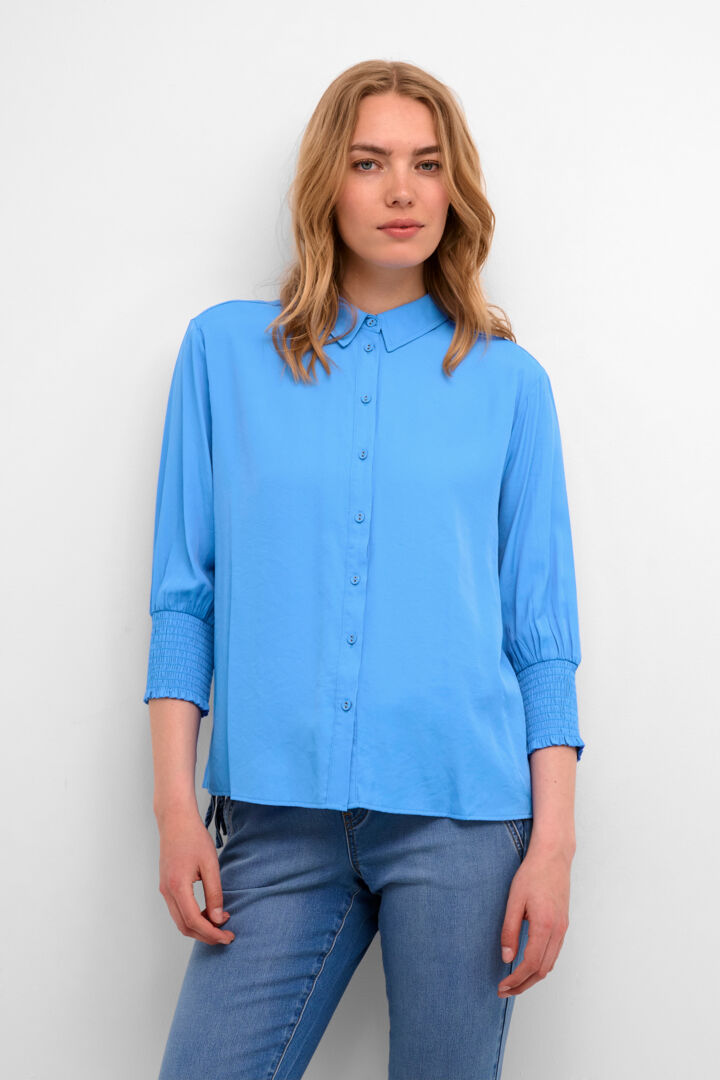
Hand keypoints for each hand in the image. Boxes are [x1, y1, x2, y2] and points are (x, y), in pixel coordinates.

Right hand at [156, 803, 235, 945]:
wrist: (175, 820)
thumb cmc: (193, 837)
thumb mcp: (210, 864)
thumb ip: (215, 893)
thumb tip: (218, 919)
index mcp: (177, 886)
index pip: (194, 921)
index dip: (212, 933)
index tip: (228, 936)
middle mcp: (167, 892)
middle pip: (184, 926)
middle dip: (206, 935)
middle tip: (226, 935)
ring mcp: (164, 889)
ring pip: (180, 920)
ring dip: (199, 928)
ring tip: (220, 924)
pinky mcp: (165, 886)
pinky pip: (177, 910)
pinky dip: (192, 917)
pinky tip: (208, 912)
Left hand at [497, 843, 571, 996]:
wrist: (553, 857)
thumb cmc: (532, 874)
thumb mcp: (514, 901)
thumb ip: (509, 930)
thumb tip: (506, 957)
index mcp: (545, 926)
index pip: (530, 964)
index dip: (516, 979)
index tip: (502, 986)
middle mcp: (557, 931)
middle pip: (542, 970)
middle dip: (523, 985)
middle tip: (505, 990)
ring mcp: (563, 929)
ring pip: (550, 964)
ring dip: (532, 978)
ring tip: (514, 982)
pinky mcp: (563, 925)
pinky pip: (554, 954)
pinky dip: (541, 965)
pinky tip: (528, 965)